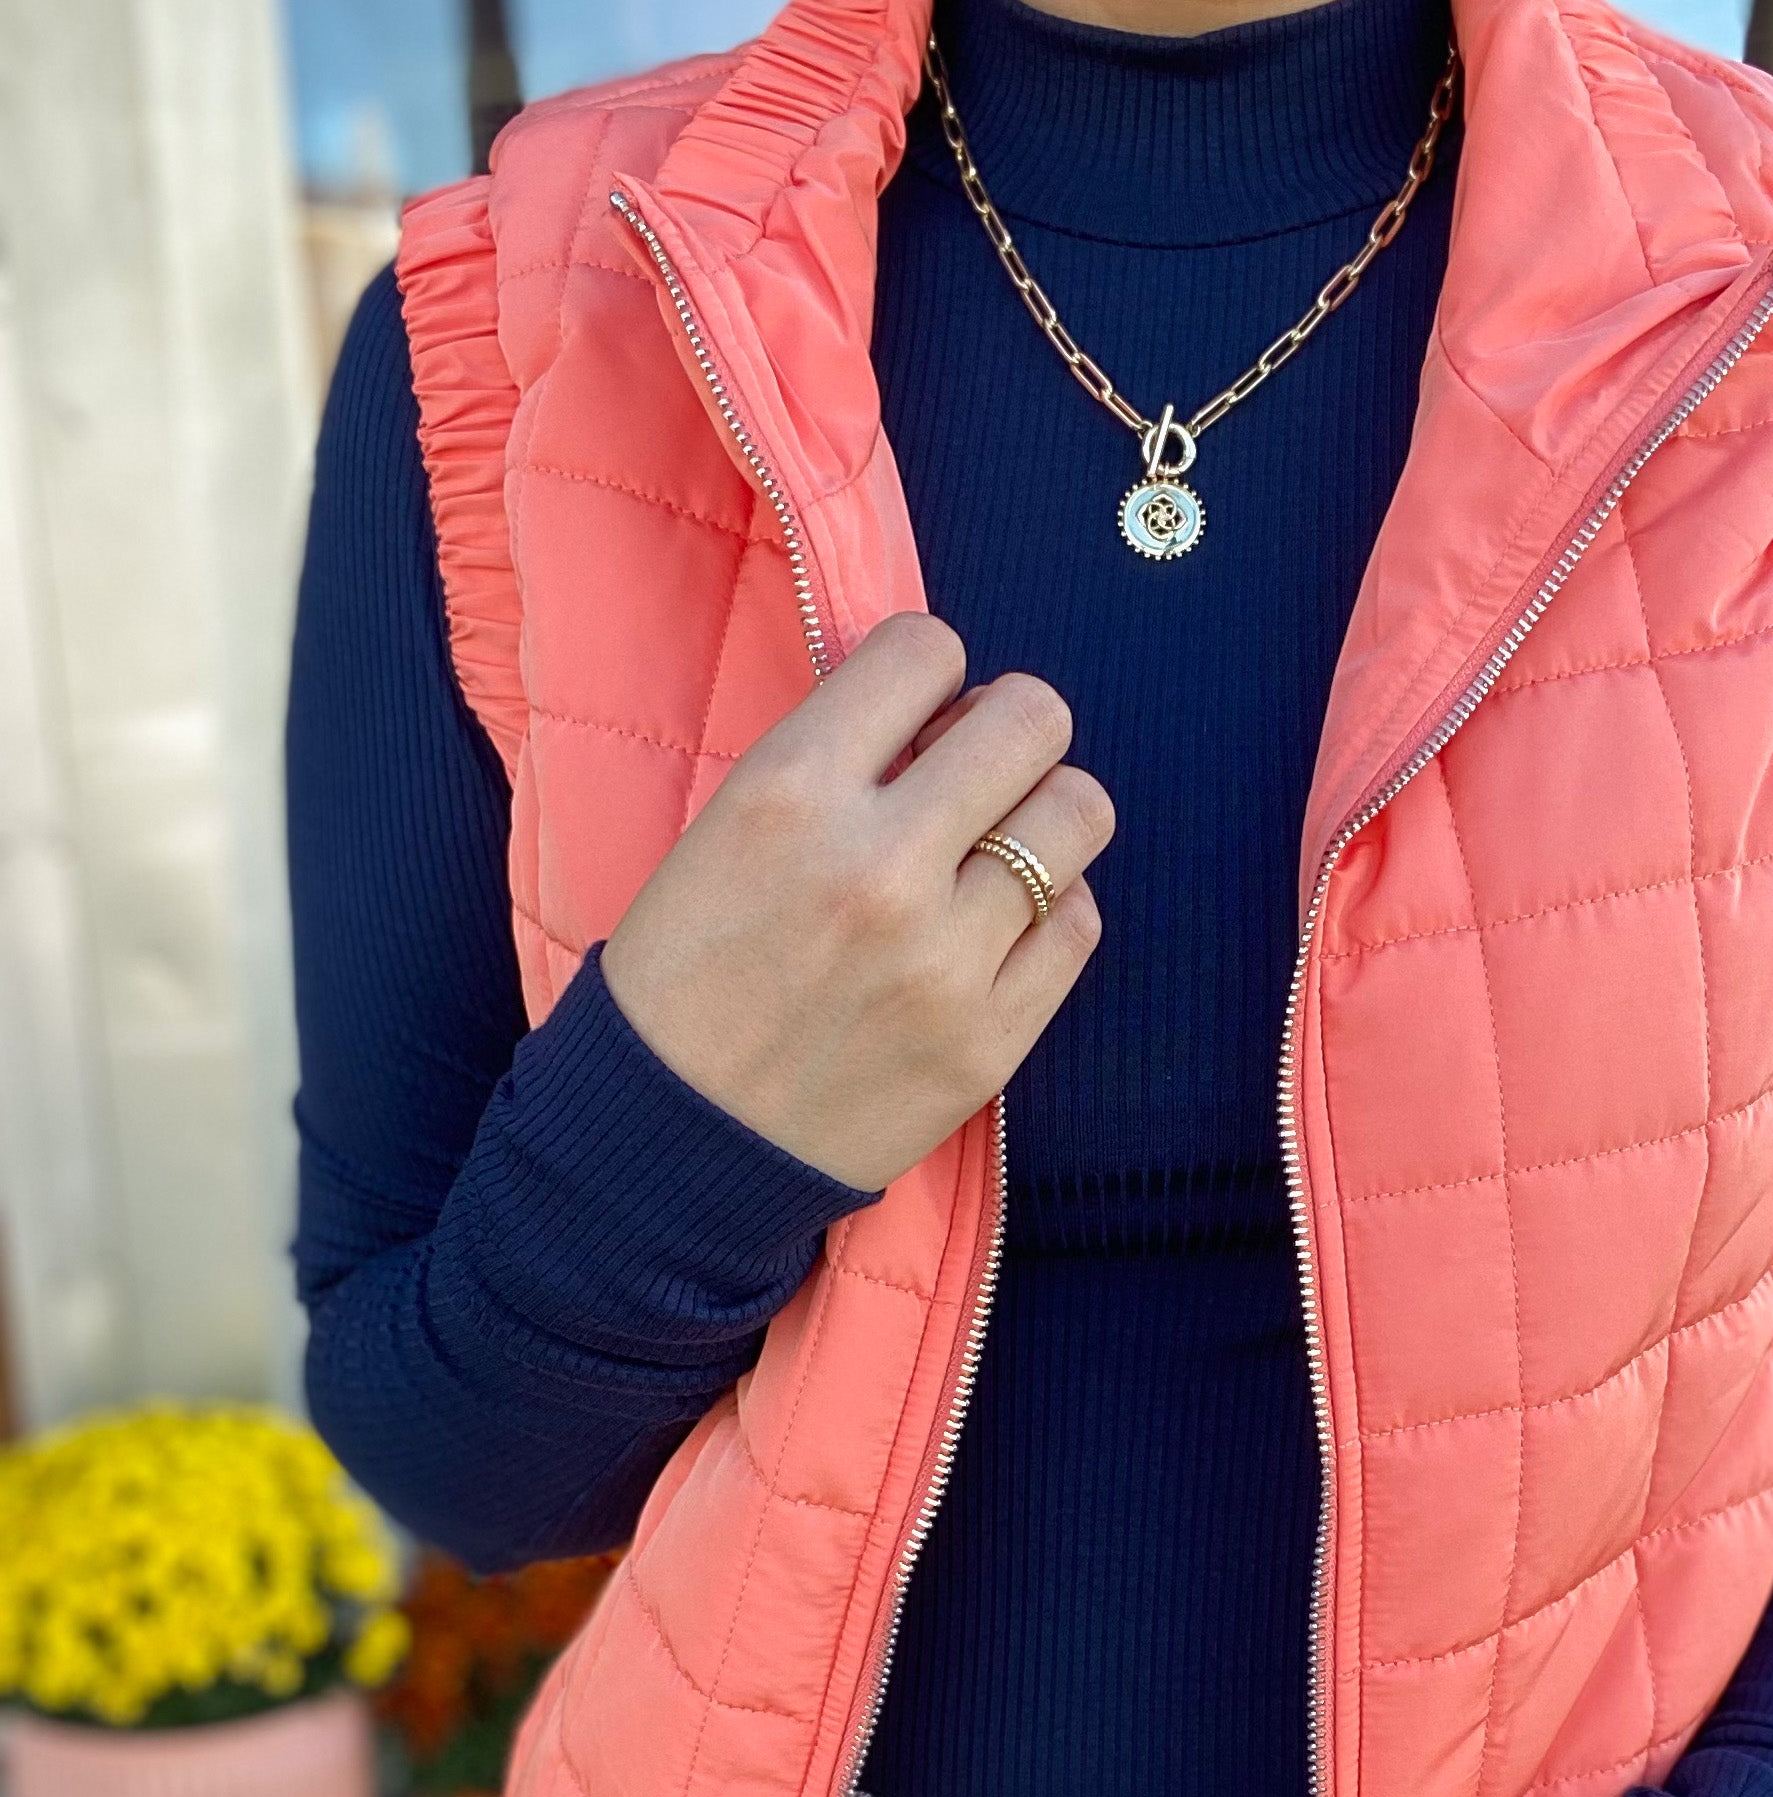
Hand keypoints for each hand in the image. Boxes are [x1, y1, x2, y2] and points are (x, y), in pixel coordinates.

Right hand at [601, 614, 1111, 1187]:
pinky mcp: (990, 1040)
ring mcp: (946, 960)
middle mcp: (878, 866)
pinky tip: (994, 930)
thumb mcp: (722, 830)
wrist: (669, 1148)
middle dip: (1008, 733)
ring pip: (1078, 815)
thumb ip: (833, 761)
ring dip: (1041, 819)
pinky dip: (1048, 911)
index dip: (929, 674)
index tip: (913, 720)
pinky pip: (1079, 922)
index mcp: (789, 793)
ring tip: (989, 855)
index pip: (926, 649)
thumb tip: (945, 715)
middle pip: (1035, 719)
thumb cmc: (684, 978)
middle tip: (973, 777)